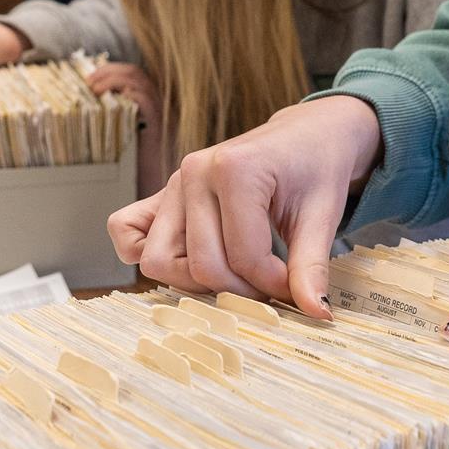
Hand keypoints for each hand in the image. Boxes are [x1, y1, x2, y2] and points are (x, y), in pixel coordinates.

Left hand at [83, 62, 167, 194]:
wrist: (157, 192)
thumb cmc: (137, 171)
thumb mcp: (121, 138)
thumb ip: (112, 120)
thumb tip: (87, 106)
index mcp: (148, 105)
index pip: (133, 76)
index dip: (111, 71)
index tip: (91, 78)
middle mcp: (157, 106)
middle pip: (135, 73)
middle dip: (108, 72)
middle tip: (88, 82)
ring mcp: (160, 114)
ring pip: (138, 82)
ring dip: (113, 80)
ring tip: (94, 88)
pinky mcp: (159, 126)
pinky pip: (145, 100)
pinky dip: (128, 94)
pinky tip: (110, 100)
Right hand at [106, 95, 381, 318]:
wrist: (306, 133)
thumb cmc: (316, 167)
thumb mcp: (323, 215)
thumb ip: (311, 266)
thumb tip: (317, 314)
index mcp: (235, 170)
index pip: (241, 257)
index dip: (271, 284)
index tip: (295, 285)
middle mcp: (195, 173)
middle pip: (199, 264)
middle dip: (238, 289)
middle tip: (270, 286)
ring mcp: (174, 183)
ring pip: (159, 260)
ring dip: (195, 281)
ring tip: (235, 275)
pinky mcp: (164, 194)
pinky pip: (125, 230)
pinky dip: (143, 253)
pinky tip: (186, 260)